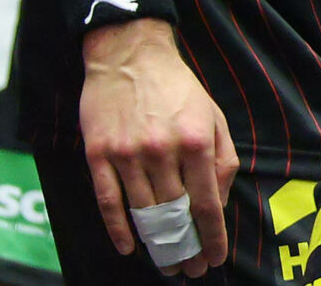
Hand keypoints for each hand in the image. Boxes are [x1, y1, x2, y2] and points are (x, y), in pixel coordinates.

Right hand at [78, 20, 235, 276]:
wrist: (130, 56)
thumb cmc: (177, 88)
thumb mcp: (213, 115)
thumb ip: (221, 157)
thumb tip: (220, 198)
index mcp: (197, 141)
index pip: (207, 202)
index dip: (212, 236)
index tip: (214, 258)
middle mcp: (163, 151)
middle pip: (175, 214)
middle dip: (185, 247)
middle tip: (189, 269)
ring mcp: (127, 155)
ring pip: (143, 212)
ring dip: (155, 243)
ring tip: (165, 263)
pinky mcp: (99, 155)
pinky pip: (109, 201)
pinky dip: (118, 228)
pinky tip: (129, 246)